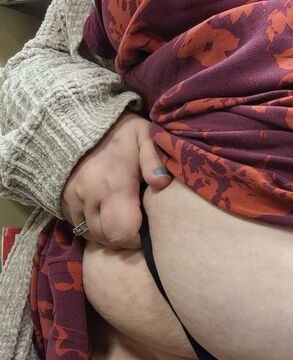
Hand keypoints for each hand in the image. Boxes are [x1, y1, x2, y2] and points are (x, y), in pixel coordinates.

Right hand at [59, 111, 172, 248]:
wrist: (81, 120)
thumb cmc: (122, 132)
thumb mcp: (145, 137)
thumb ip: (154, 159)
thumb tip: (162, 182)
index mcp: (113, 184)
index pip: (121, 232)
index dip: (136, 238)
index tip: (146, 230)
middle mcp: (89, 195)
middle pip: (106, 238)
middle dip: (124, 238)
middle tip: (137, 225)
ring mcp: (72, 198)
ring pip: (90, 235)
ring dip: (108, 234)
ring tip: (123, 219)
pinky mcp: (62, 199)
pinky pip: (77, 226)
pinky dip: (92, 227)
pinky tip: (106, 215)